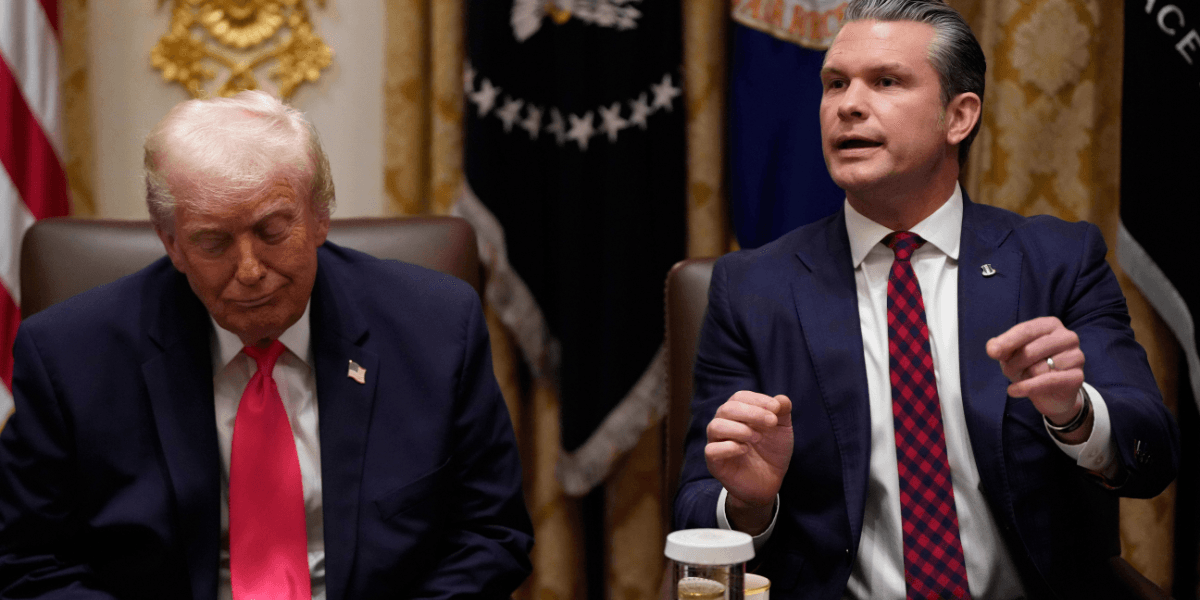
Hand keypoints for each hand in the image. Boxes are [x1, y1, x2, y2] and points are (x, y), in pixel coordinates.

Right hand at [705, 391, 792, 532]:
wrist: (770, 481)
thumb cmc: (772, 451)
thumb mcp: (782, 430)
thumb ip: (782, 412)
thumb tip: (781, 399)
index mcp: (737, 413)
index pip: (739, 397)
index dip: (757, 400)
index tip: (776, 408)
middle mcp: (723, 424)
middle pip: (727, 409)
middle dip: (752, 413)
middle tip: (772, 422)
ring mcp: (717, 443)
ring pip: (715, 426)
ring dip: (740, 429)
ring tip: (758, 438)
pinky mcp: (714, 462)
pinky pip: (712, 450)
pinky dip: (730, 447)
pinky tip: (746, 450)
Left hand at [986, 316, 1086, 429]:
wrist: (1052, 393)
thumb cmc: (1030, 366)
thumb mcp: (1012, 355)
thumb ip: (1002, 348)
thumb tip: (993, 348)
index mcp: (1050, 325)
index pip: (1026, 330)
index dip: (1007, 341)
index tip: (992, 352)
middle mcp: (1067, 337)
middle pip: (1030, 350)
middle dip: (1013, 364)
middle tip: (1008, 371)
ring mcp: (1076, 355)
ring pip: (1039, 367)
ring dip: (1024, 376)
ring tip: (1024, 377)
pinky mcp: (1078, 376)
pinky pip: (1048, 381)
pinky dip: (1027, 387)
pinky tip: (1013, 390)